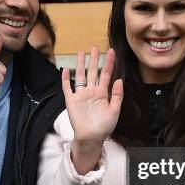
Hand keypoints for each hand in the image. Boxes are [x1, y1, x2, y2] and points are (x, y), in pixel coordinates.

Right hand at [63, 46, 122, 173]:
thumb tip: (119, 80)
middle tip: (94, 47)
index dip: (108, 62)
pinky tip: (65, 70)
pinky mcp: (71, 101)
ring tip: (81, 52)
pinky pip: (67, 88)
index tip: (111, 51)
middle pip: (92, 71)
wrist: (91, 137)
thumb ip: (117, 95)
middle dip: (94, 59)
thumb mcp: (115, 110)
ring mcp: (81, 95)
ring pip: (80, 76)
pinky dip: (66, 79)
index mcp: (102, 93)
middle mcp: (91, 92)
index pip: (106, 74)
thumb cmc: (104, 127)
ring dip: (80, 64)